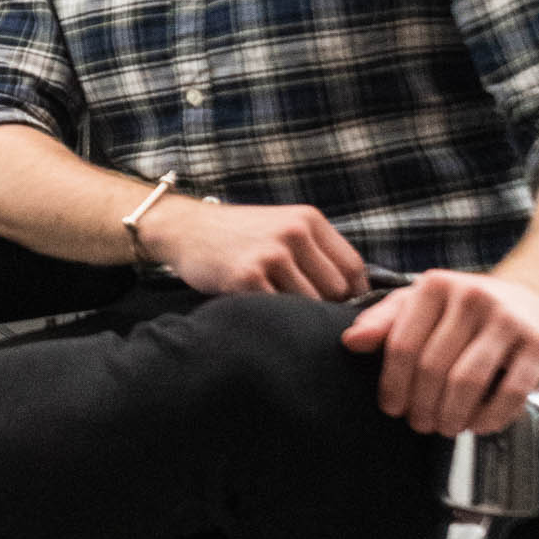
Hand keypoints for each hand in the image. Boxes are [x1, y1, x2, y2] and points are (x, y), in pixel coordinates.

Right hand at [147, 194, 367, 300]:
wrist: (184, 228)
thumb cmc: (239, 236)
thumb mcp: (282, 226)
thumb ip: (315, 252)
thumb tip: (354, 296)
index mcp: (308, 220)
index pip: (353, 267)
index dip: (355, 295)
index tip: (342, 310)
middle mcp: (293, 233)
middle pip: (337, 290)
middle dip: (325, 308)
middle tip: (306, 317)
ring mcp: (270, 255)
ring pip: (310, 304)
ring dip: (298, 316)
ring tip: (282, 316)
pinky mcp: (246, 277)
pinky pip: (278, 311)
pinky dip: (274, 319)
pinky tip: (261, 314)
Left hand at [341, 268, 538, 436]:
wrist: (534, 299)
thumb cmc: (464, 308)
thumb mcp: (422, 303)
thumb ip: (384, 320)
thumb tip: (349, 342)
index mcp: (436, 286)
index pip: (402, 345)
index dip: (392, 384)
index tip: (391, 409)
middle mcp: (472, 297)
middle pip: (432, 367)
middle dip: (421, 405)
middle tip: (418, 425)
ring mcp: (508, 320)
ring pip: (466, 382)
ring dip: (450, 415)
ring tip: (444, 428)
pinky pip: (509, 392)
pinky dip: (489, 417)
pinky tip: (477, 426)